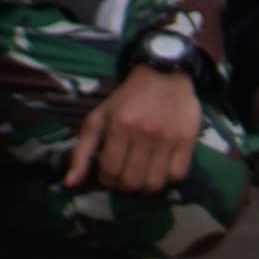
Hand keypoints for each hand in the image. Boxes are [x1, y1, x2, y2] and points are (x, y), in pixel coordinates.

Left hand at [65, 63, 204, 195]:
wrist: (164, 73)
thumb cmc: (127, 99)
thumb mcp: (98, 118)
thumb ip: (82, 151)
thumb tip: (69, 183)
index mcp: (120, 126)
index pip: (110, 172)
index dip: (107, 180)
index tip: (110, 173)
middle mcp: (145, 133)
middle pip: (131, 182)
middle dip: (124, 185)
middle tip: (126, 175)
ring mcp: (169, 137)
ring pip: (155, 183)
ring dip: (146, 185)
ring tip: (144, 174)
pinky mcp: (188, 138)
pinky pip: (178, 174)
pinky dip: (168, 178)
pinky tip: (162, 168)